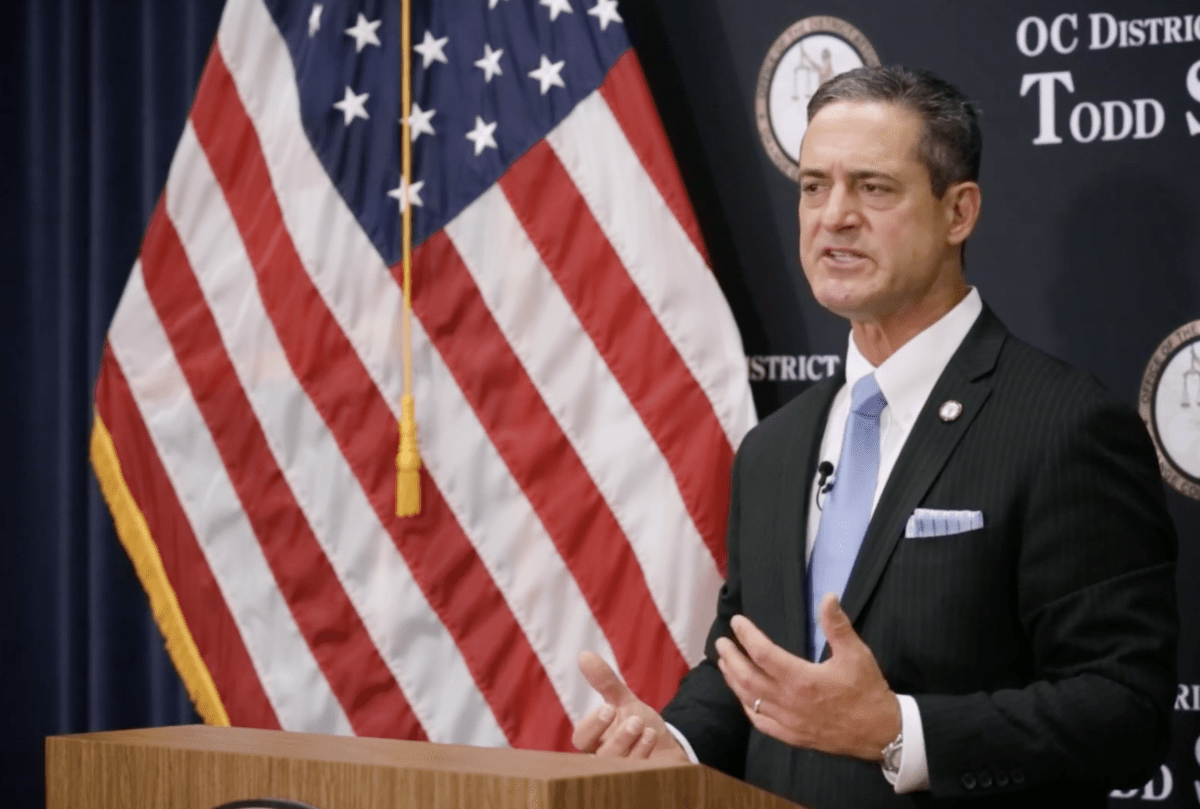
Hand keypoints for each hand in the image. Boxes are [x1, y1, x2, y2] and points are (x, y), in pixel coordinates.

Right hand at [571, 651, 688, 762]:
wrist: (667, 746)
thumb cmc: (640, 724)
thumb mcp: (624, 701)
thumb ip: (605, 682)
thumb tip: (584, 655)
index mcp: (595, 741)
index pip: (582, 738)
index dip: (593, 725)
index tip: (609, 708)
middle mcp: (604, 759)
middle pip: (599, 756)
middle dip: (617, 738)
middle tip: (634, 720)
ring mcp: (621, 772)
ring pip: (617, 766)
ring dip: (631, 744)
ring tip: (643, 725)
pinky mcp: (639, 780)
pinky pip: (636, 773)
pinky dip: (644, 753)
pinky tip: (651, 737)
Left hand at [714, 594, 899, 760]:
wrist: (881, 732)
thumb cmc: (867, 690)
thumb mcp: (856, 653)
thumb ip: (837, 625)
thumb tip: (828, 596)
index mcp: (802, 678)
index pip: (762, 653)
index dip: (746, 636)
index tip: (737, 622)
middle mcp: (789, 701)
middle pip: (747, 677)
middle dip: (731, 658)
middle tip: (721, 643)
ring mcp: (788, 721)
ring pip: (750, 700)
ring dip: (733, 680)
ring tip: (724, 664)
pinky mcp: (792, 736)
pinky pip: (761, 722)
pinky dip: (747, 707)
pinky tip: (743, 698)